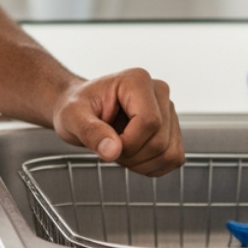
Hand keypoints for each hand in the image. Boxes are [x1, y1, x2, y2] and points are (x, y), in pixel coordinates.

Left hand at [51, 68, 184, 175]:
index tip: (108, 144)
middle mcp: (158, 92)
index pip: (149, 122)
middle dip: (132, 156)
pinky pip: (174, 159)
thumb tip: (112, 150)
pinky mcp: (172, 128)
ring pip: (169, 153)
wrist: (81, 110)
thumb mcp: (72, 117)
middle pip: (160, 141)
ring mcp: (168, 110)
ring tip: (120, 149)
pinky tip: (133, 156)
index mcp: (136, 81)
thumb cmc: (76, 107)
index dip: (129, 143)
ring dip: (141, 164)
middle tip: (110, 146)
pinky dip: (152, 167)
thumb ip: (91, 132)